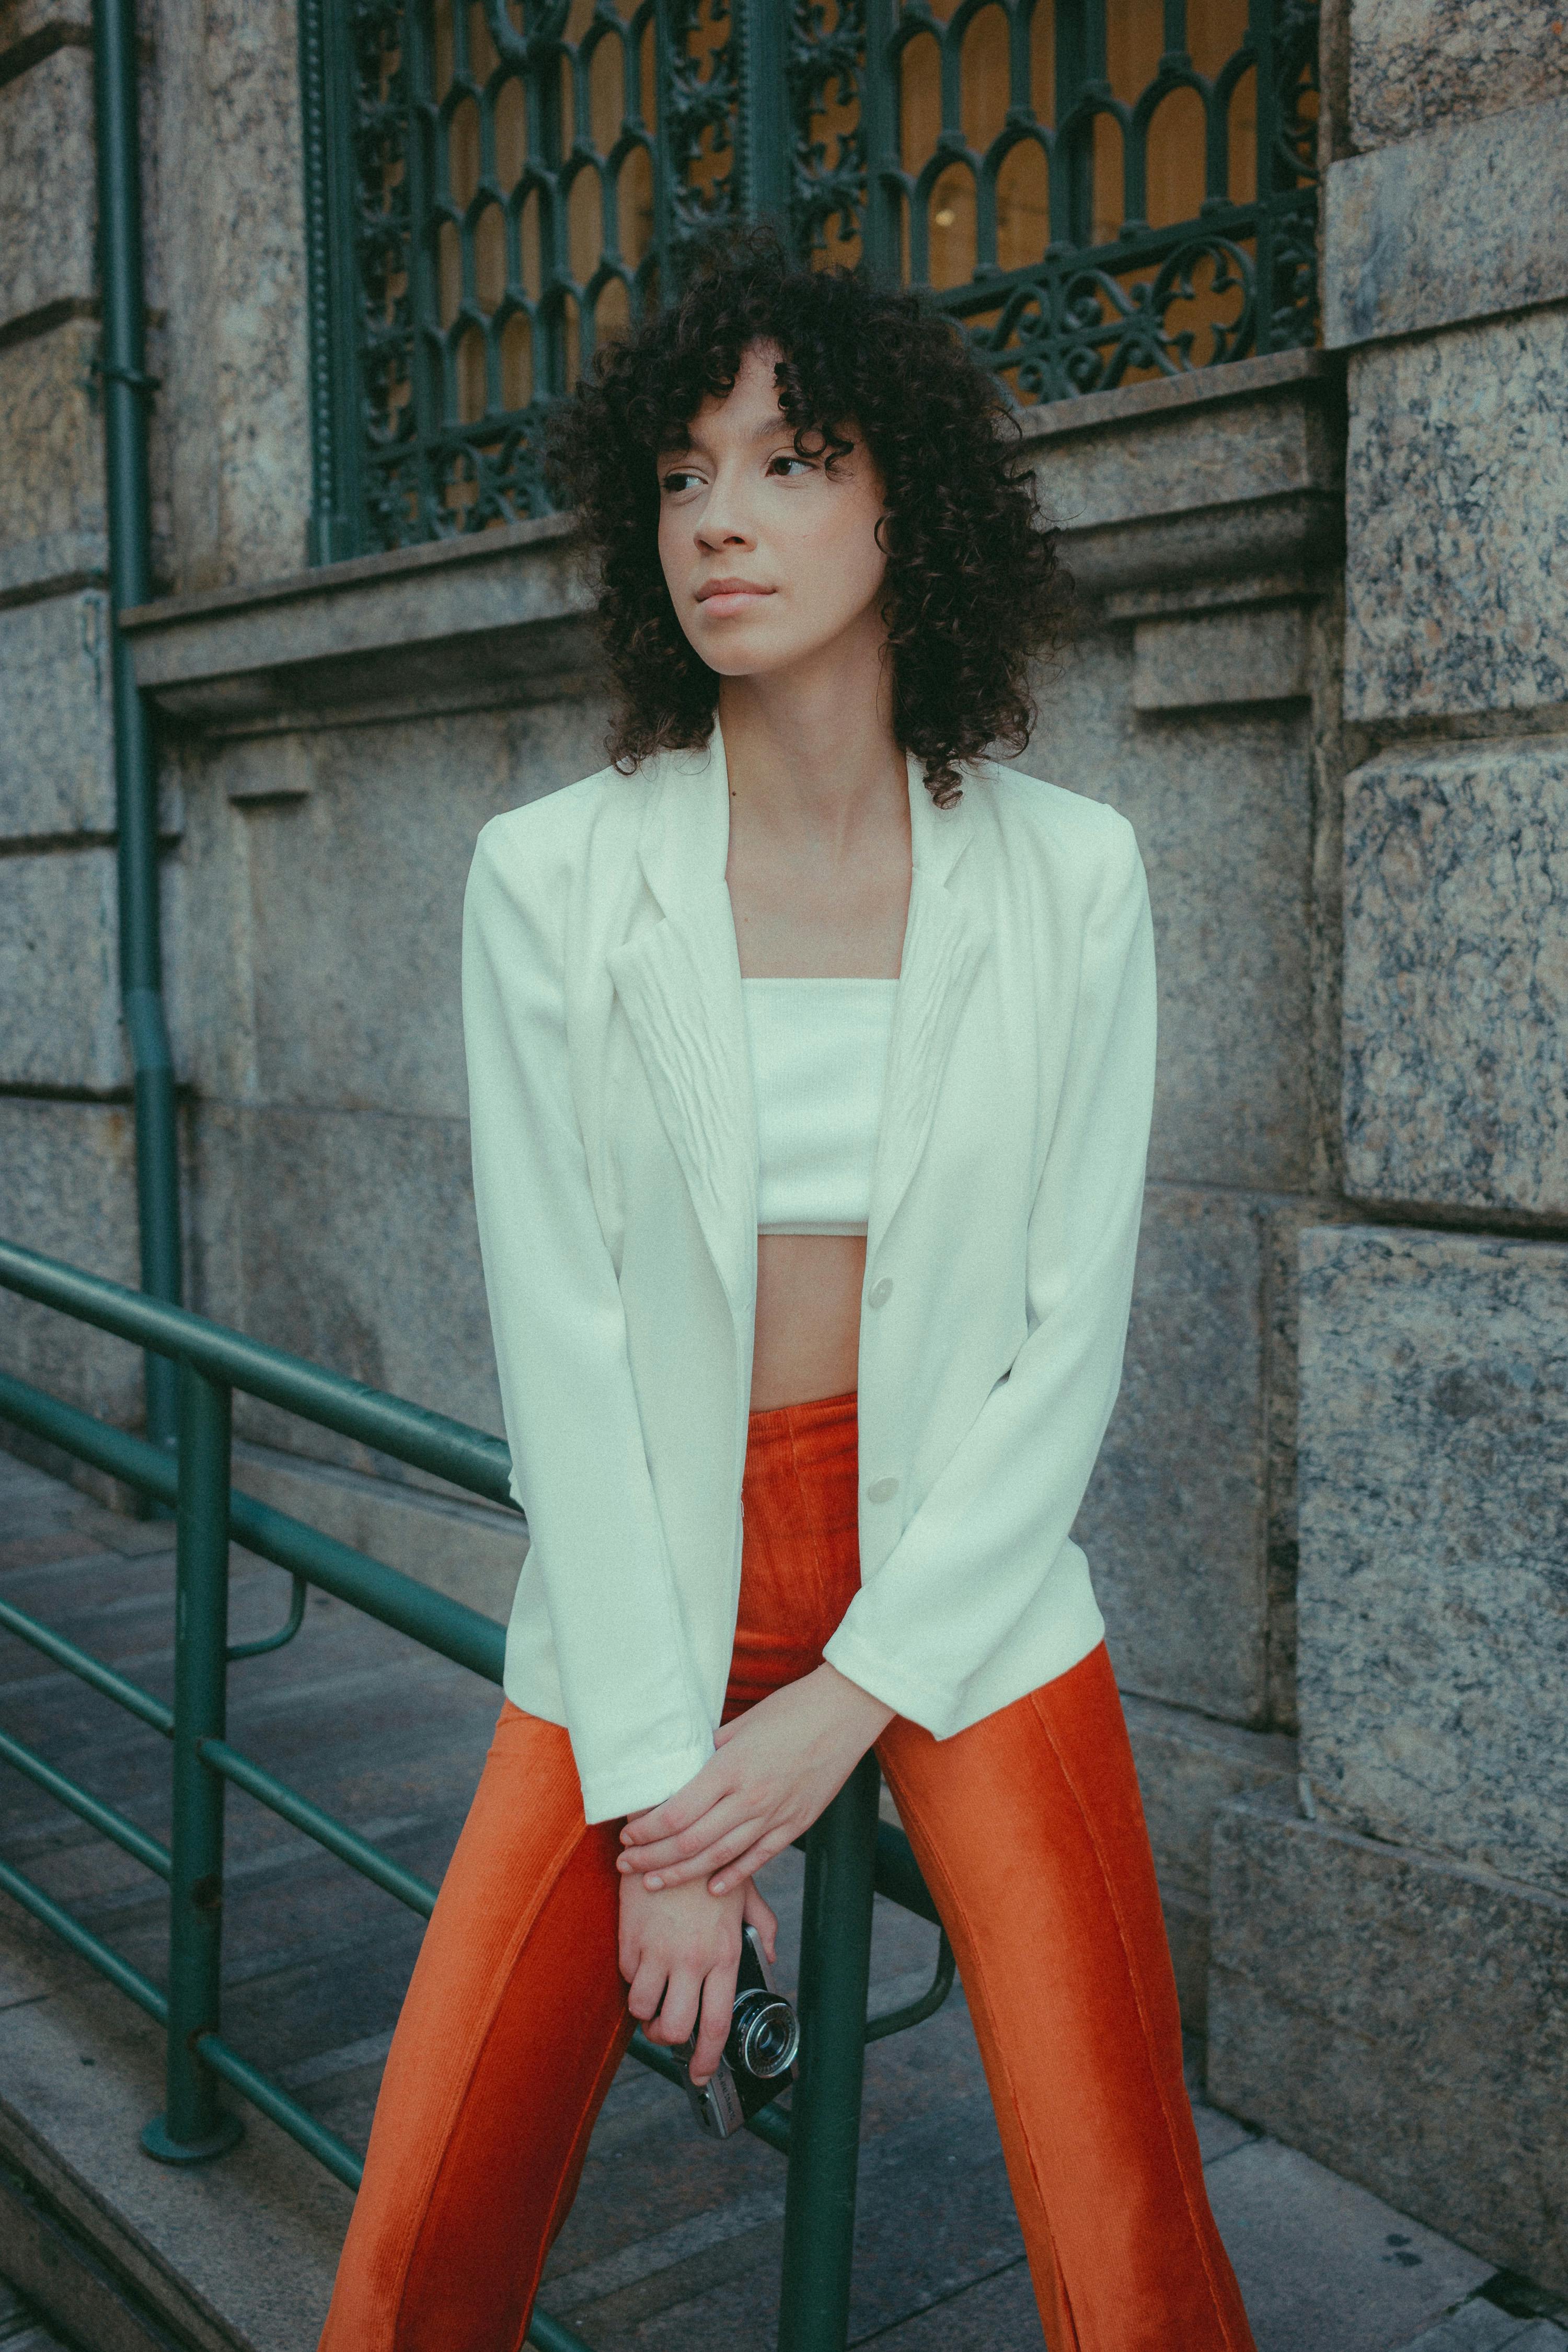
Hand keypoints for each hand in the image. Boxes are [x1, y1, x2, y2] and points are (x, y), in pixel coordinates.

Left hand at [617, 1664, 893, 1896]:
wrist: (846, 1712)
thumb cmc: (793, 1708)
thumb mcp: (743, 1724)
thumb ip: (711, 1750)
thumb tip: (682, 1766)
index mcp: (731, 1768)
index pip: (677, 1812)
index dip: (647, 1829)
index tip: (626, 1835)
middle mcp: (750, 1797)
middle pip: (690, 1841)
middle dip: (653, 1858)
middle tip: (627, 1866)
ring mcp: (775, 1814)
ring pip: (720, 1856)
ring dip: (683, 1874)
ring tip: (655, 1883)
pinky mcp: (797, 1823)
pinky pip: (760, 1857)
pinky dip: (734, 1876)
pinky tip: (713, 1889)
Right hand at [618, 1873, 777, 2084]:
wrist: (672, 1832)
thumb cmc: (710, 1862)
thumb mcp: (746, 1892)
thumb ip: (765, 1927)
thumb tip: (772, 1954)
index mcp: (724, 1955)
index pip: (715, 2024)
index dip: (707, 2060)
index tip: (702, 2074)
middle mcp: (691, 1960)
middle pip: (674, 2027)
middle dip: (668, 2040)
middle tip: (667, 2031)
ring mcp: (658, 1951)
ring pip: (643, 2010)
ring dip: (646, 2013)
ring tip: (652, 1999)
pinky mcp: (631, 1938)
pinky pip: (627, 1977)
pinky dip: (634, 1979)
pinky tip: (643, 1963)